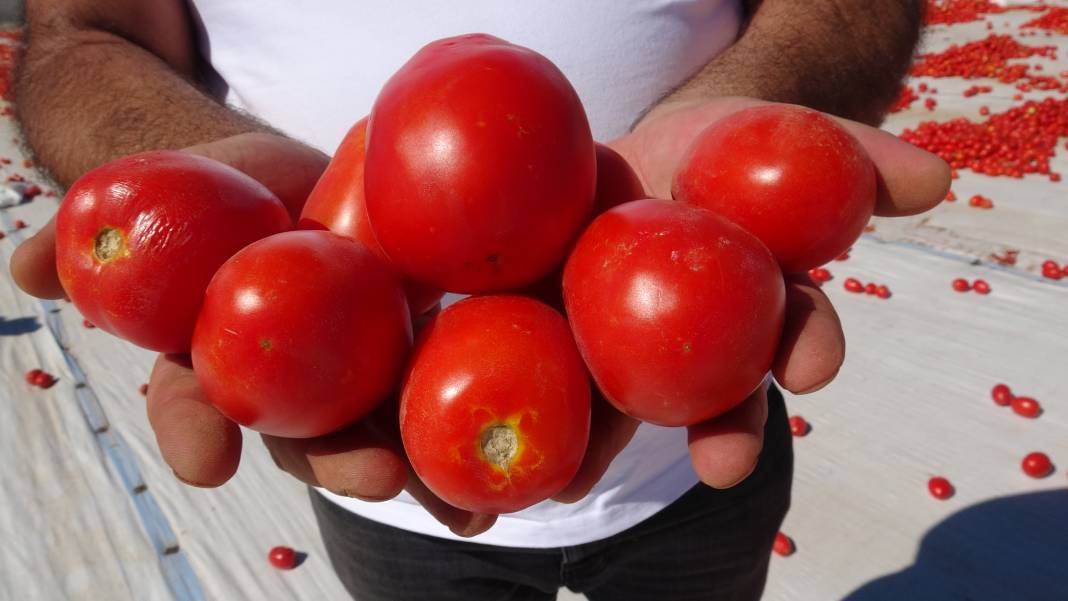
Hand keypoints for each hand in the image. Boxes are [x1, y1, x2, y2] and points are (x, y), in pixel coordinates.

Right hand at [9, 133, 496, 535]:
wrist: (294, 178)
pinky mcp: (418, 348)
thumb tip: (28, 268)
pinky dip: (482, 415)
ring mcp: (356, 374)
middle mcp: (288, 386)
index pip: (194, 402)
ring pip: (387, 431)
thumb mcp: (161, 191)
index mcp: (218, 360)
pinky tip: (531, 451)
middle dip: (340, 460)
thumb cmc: (218, 191)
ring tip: (471, 503)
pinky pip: (449, 385)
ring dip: (428, 469)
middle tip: (375, 477)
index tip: (206, 461)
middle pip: (310, 437)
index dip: (195, 430)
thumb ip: (101, 229)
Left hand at [555, 97, 950, 495]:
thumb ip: (850, 153)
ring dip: (612, 448)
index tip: (811, 369)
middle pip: (723, 394)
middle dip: (730, 430)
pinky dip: (551, 421)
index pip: (797, 327)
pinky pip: (562, 382)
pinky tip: (533, 461)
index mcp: (765, 298)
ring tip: (584, 484)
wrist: (640, 150)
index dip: (809, 347)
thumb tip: (935, 181)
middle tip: (726, 465)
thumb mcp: (777, 130)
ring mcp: (636, 349)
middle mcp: (709, 342)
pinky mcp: (572, 342)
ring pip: (632, 405)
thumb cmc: (719, 146)